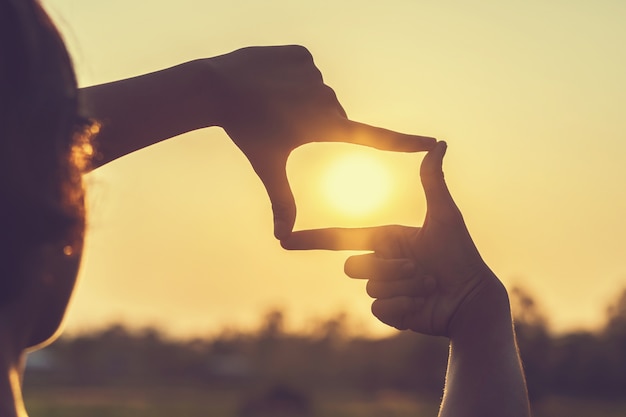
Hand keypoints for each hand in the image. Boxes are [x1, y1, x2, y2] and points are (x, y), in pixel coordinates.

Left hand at [208, 45, 435, 238]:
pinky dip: (290, 78)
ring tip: (272, 101)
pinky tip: (270, 82)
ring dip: (299, 98)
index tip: (433, 142)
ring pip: (315, 91)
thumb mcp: (267, 167)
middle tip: (281, 122)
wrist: (217, 87)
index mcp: (325, 126)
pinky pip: (303, 70)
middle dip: (311, 121)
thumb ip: (281, 201)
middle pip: (330, 115)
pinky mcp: (302, 54)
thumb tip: (282, 239)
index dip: (405, 142)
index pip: (375, 138)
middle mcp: (327, 98)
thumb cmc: (246, 131)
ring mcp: (315, 73)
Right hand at [281, 141, 505, 336]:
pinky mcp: (389, 312)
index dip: (312, 240)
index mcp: (386, 239)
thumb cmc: (461, 255)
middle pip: (354, 266)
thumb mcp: (443, 215)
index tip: (285, 241)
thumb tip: (438, 143)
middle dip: (387, 267)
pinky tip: (423, 303)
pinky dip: (404, 305)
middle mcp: (381, 262)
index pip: (341, 238)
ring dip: (402, 285)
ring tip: (428, 284)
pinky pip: (379, 309)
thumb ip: (432, 181)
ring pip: (370, 287)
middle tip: (418, 269)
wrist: (472, 298)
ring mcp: (384, 289)